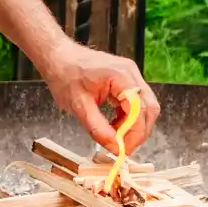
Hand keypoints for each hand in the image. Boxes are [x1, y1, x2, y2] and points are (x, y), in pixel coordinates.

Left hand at [37, 41, 159, 152]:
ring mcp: (130, 75)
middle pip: (149, 108)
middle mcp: (130, 73)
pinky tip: (115, 125)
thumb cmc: (65, 74)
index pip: (139, 110)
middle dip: (138, 132)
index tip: (123, 149)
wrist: (58, 57)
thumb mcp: (78, 106)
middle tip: (122, 147)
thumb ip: (98, 128)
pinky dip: (129, 118)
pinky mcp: (126, 80)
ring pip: (145, 107)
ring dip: (134, 126)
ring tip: (115, 136)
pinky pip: (136, 103)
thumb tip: (115, 147)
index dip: (134, 133)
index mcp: (120, 76)